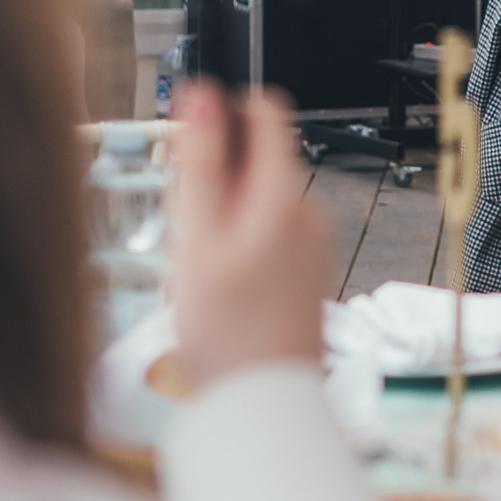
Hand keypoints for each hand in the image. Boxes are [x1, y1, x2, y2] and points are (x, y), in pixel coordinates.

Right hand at [169, 82, 333, 387]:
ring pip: (257, 199)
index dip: (223, 114)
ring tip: (199, 268)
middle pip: (256, 159)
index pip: (266, 112)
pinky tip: (220, 287)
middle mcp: (308, 212)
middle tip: (187, 230)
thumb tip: (203, 97)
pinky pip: (267, 234)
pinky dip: (238, 245)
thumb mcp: (196, 239)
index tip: (190, 140)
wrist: (265, 402)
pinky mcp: (307, 269)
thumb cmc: (227, 332)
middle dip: (213, 179)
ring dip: (222, 216)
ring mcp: (312, 242)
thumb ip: (199, 164)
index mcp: (282, 195)